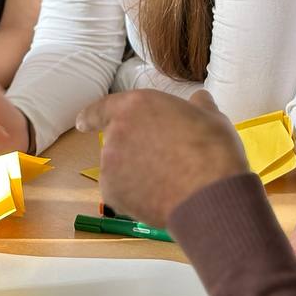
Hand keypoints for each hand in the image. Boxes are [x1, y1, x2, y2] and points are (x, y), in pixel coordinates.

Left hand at [77, 89, 246, 226]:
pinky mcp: (112, 192)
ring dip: (134, 172)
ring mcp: (110, 164)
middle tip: (163, 159)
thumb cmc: (213, 150)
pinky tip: (160, 195)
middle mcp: (116, 132)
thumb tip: (199, 100)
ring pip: (118, 167)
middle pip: (117, 140)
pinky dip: (135, 194)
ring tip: (168, 179)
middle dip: (134, 149)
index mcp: (135, 106)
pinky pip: (122, 191)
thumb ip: (197, 106)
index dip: (91, 116)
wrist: (209, 194)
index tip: (82, 123)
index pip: (102, 108)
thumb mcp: (211, 117)